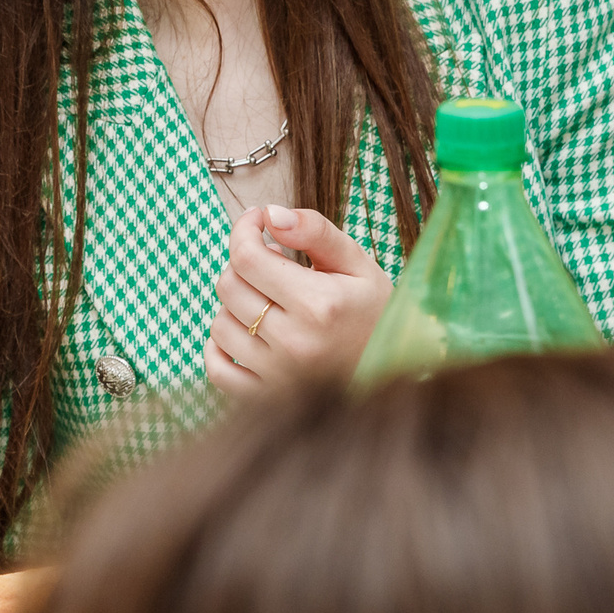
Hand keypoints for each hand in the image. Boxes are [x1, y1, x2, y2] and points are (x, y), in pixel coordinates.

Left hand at [204, 204, 391, 394]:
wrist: (397, 372)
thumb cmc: (375, 311)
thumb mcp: (357, 264)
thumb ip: (314, 231)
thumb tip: (270, 214)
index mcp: (318, 304)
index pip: (246, 257)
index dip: (243, 230)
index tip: (256, 222)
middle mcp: (295, 342)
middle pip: (229, 286)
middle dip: (244, 265)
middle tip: (271, 264)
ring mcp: (279, 375)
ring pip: (219, 324)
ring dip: (235, 305)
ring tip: (268, 301)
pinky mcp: (267, 398)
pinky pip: (217, 369)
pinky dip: (219, 348)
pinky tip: (244, 332)